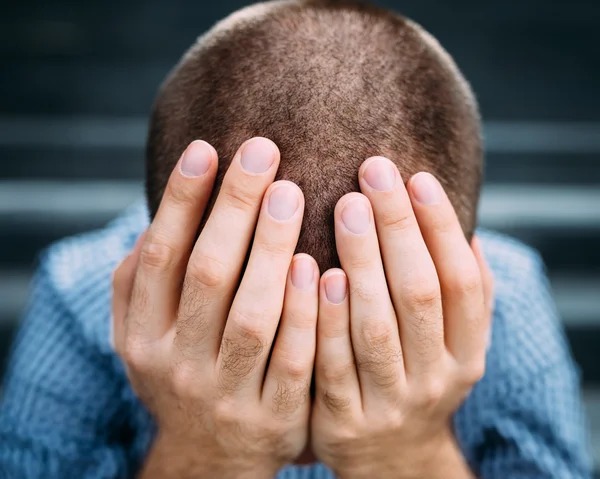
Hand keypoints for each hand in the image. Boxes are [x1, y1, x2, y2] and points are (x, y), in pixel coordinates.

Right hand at [112, 138, 318, 477]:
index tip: (207, 147)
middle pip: (208, 275)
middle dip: (234, 208)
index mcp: (143, 335)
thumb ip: (142, 280)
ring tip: (292, 192)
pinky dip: (306, 313)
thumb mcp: (142, 334)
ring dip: (272, 250)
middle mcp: (178, 363)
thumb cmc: (182, 370)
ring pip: (253, 315)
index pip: (160, 256)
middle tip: (264, 151)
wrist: (210, 456)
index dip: (181, 200)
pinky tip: (321, 265)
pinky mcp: (273, 416)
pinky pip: (293, 360)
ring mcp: (226, 393)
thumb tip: (162, 211)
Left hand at [311, 157, 493, 478]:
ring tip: (346, 205)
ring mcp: (390, 402)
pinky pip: (334, 364)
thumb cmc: (414, 374)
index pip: (463, 282)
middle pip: (419, 294)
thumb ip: (458, 293)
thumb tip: (461, 224)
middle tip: (373, 171)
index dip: (441, 228)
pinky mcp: (344, 420)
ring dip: (363, 262)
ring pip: (376, 326)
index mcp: (466, 352)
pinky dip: (326, 318)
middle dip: (398, 228)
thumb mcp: (450, 343)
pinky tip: (315, 271)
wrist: (388, 458)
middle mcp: (435, 378)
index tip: (417, 176)